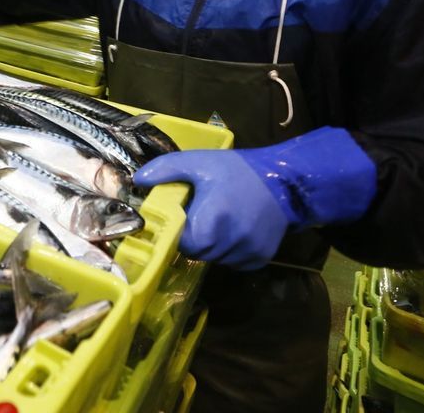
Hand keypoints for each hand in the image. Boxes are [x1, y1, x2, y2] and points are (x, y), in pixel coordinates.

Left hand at [137, 149, 287, 269]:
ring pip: (214, 258)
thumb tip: (137, 180)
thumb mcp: (199, 162)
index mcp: (210, 223)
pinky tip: (236, 229)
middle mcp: (228, 244)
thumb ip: (165, 169)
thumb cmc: (238, 171)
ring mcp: (246, 254)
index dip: (178, 229)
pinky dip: (229, 249)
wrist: (286, 181)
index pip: (180, 241)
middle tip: (202, 214)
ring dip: (212, 244)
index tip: (183, 215)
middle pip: (197, 252)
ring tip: (221, 219)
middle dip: (194, 236)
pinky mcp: (258, 260)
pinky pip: (232, 261)